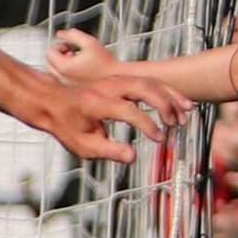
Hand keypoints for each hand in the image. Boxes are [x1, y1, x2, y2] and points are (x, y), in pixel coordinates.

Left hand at [43, 75, 190, 163]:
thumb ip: (108, 150)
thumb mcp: (82, 145)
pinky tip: (178, 103)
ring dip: (170, 95)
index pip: (128, 110)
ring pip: (149, 81)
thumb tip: (132, 156)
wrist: (51, 102)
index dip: (146, 124)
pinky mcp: (120, 81)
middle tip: (177, 123)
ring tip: (186, 112)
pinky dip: (165, 91)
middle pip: (143, 87)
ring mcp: (114, 82)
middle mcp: (106, 88)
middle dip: (165, 104)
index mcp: (96, 103)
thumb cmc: (65, 124)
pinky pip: (147, 81)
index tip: (158, 138)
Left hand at [46, 28, 119, 84]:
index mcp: (64, 67)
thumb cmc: (106, 62)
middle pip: (49, 61)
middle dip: (59, 54)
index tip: (69, 45)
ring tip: (76, 59)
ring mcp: (66, 85)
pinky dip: (65, 72)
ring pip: (53, 70)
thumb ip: (73, 35)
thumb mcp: (90, 42)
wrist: (117, 77)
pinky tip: (78, 68)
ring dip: (61, 62)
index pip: (50, 52)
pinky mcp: (71, 90)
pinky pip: (60, 78)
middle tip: (71, 51)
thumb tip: (60, 34)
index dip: (59, 45)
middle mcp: (62, 78)